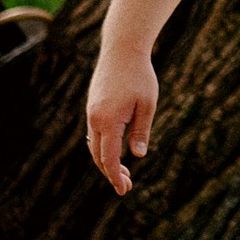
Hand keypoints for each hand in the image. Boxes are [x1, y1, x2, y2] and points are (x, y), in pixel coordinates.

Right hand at [86, 42, 158, 195]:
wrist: (122, 49)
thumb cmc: (139, 76)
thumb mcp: (147, 104)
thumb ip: (141, 131)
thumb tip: (138, 155)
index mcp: (108, 120)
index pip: (109, 157)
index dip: (115, 176)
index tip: (124, 189)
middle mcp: (95, 119)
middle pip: (98, 156)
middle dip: (111, 173)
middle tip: (126, 187)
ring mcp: (91, 113)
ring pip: (94, 146)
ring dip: (106, 161)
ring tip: (123, 173)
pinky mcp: (92, 107)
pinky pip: (94, 134)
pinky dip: (103, 147)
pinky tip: (115, 152)